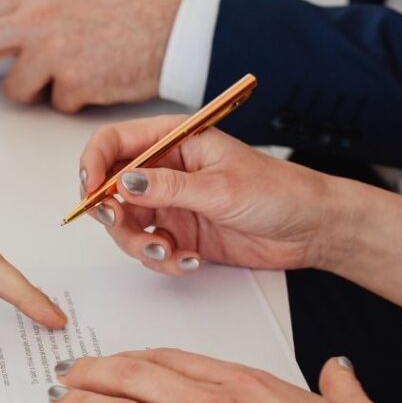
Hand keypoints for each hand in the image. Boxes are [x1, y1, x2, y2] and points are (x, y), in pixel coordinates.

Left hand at [0, 0, 182, 110]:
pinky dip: (73, 100)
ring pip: (15, 89)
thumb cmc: (122, 18)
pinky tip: (97, 80)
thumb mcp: (66, 2)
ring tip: (74, 74)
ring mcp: (52, 51)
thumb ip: (26, 16)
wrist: (166, 29)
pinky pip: (55, 104)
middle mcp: (36, 20)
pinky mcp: (73, 82)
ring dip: (37, 92)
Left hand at [49, 350, 401, 402]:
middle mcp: (215, 401)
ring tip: (61, 399)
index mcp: (245, 380)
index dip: (136, 358)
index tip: (117, 359)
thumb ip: (336, 382)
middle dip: (96, 371)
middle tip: (71, 370)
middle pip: (137, 375)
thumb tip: (335, 370)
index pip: (172, 359)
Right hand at [79, 116, 335, 271]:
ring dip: (138, 243)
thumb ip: (169, 188)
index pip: (115, 142)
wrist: (310, 228)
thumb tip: (123, 183)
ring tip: (167, 252)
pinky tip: (189, 261)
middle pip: (111, 187)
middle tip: (122, 226)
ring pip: (127, 224)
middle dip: (110, 212)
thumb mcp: (220, 188)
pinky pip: (151, 249)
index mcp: (175, 141)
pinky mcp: (182, 234)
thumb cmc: (278, 191)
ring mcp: (172, 204)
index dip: (94, 163)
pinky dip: (162, 260)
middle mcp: (167, 171)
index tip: (91, 190)